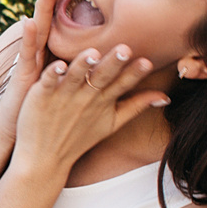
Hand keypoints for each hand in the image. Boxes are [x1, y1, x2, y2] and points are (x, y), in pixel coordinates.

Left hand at [11, 45, 164, 178]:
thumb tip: (165, 96)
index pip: (122, 85)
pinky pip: (48, 82)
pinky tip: (58, 65)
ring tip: (92, 54)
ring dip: (83, 65)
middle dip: (113, 64)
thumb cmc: (79, 138)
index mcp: (103, 101)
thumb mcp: (112, 123)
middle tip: (125, 49)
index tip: (147, 62)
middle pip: (101, 78)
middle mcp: (85, 98)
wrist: (44, 158)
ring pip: (75, 77)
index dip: (134, 74)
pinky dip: (52, 75)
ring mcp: (62, 97)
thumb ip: (137, 106)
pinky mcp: (41, 96)